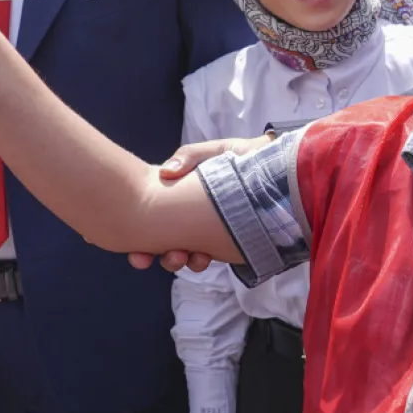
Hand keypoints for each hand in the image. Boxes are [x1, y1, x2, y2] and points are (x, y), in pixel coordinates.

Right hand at [126, 135, 270, 271]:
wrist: (279, 171)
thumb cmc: (244, 157)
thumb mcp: (213, 152)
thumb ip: (189, 156)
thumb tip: (165, 171)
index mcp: (180, 195)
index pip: (152, 216)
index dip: (138, 234)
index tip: (133, 247)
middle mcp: (189, 216)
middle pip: (161, 241)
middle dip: (150, 254)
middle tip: (147, 258)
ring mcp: (206, 232)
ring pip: (182, 254)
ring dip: (175, 260)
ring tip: (181, 256)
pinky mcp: (226, 243)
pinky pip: (206, 257)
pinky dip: (198, 261)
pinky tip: (201, 256)